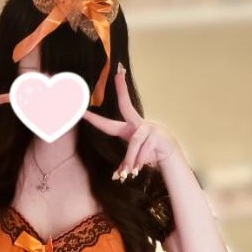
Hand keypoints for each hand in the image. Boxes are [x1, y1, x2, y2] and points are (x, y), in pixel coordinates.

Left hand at [83, 63, 183, 180]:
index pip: (107, 123)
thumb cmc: (148, 153)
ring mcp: (149, 128)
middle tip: (117, 75)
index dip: (94, 118)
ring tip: (129, 173)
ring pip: (134, 143)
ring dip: (131, 159)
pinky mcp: (158, 135)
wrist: (169, 156)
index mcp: (128, 129)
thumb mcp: (133, 158)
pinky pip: (145, 150)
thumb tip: (116, 176)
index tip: (82, 110)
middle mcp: (138, 124)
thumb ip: (124, 164)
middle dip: (122, 90)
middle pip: (127, 106)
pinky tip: (139, 170)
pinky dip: (140, 161)